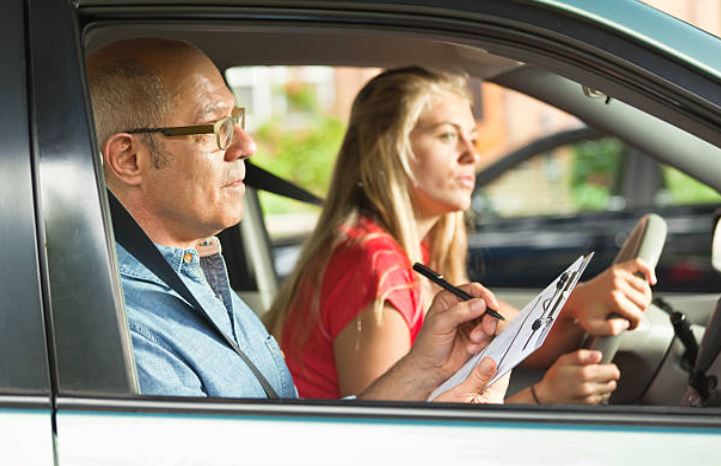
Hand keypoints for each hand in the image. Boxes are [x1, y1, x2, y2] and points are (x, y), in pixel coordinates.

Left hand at [358, 282, 501, 401]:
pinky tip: (471, 348)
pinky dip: (483, 342)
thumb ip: (459, 312)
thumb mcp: (440, 324)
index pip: (472, 290)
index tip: (492, 306)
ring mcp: (470, 323)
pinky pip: (489, 335)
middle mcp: (462, 309)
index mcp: (450, 299)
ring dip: (485, 332)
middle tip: (485, 329)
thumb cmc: (428, 345)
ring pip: (489, 320)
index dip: (485, 296)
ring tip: (473, 341)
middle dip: (487, 318)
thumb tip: (479, 303)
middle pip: (486, 305)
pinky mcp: (477, 337)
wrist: (430, 369)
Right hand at [534, 350, 619, 403]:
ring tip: (593, 380)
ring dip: (605, 385)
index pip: (613, 372)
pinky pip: (603, 398)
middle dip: (608, 376)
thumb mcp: (565, 359)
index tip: (603, 365)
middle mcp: (590, 387)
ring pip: (609, 390)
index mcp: (585, 374)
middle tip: (597, 372)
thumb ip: (582, 355)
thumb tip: (598, 355)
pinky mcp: (589, 404)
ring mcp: (590, 398)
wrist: (547, 394)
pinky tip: (590, 387)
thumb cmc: (555, 376)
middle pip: (613, 382)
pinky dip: (600, 392)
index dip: (610, 366)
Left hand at [564, 258, 656, 334]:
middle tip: (629, 316)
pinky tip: (651, 280)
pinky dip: (648, 270)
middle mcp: (617, 285)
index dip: (635, 324)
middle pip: (644, 302)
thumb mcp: (594, 328)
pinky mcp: (617, 268)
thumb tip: (627, 322)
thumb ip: (612, 329)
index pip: (638, 315)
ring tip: (633, 306)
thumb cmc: (585, 314)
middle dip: (639, 312)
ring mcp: (618, 274)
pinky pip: (639, 264)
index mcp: (613, 299)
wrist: (575, 299)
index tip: (627, 325)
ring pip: (645, 289)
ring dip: (643, 299)